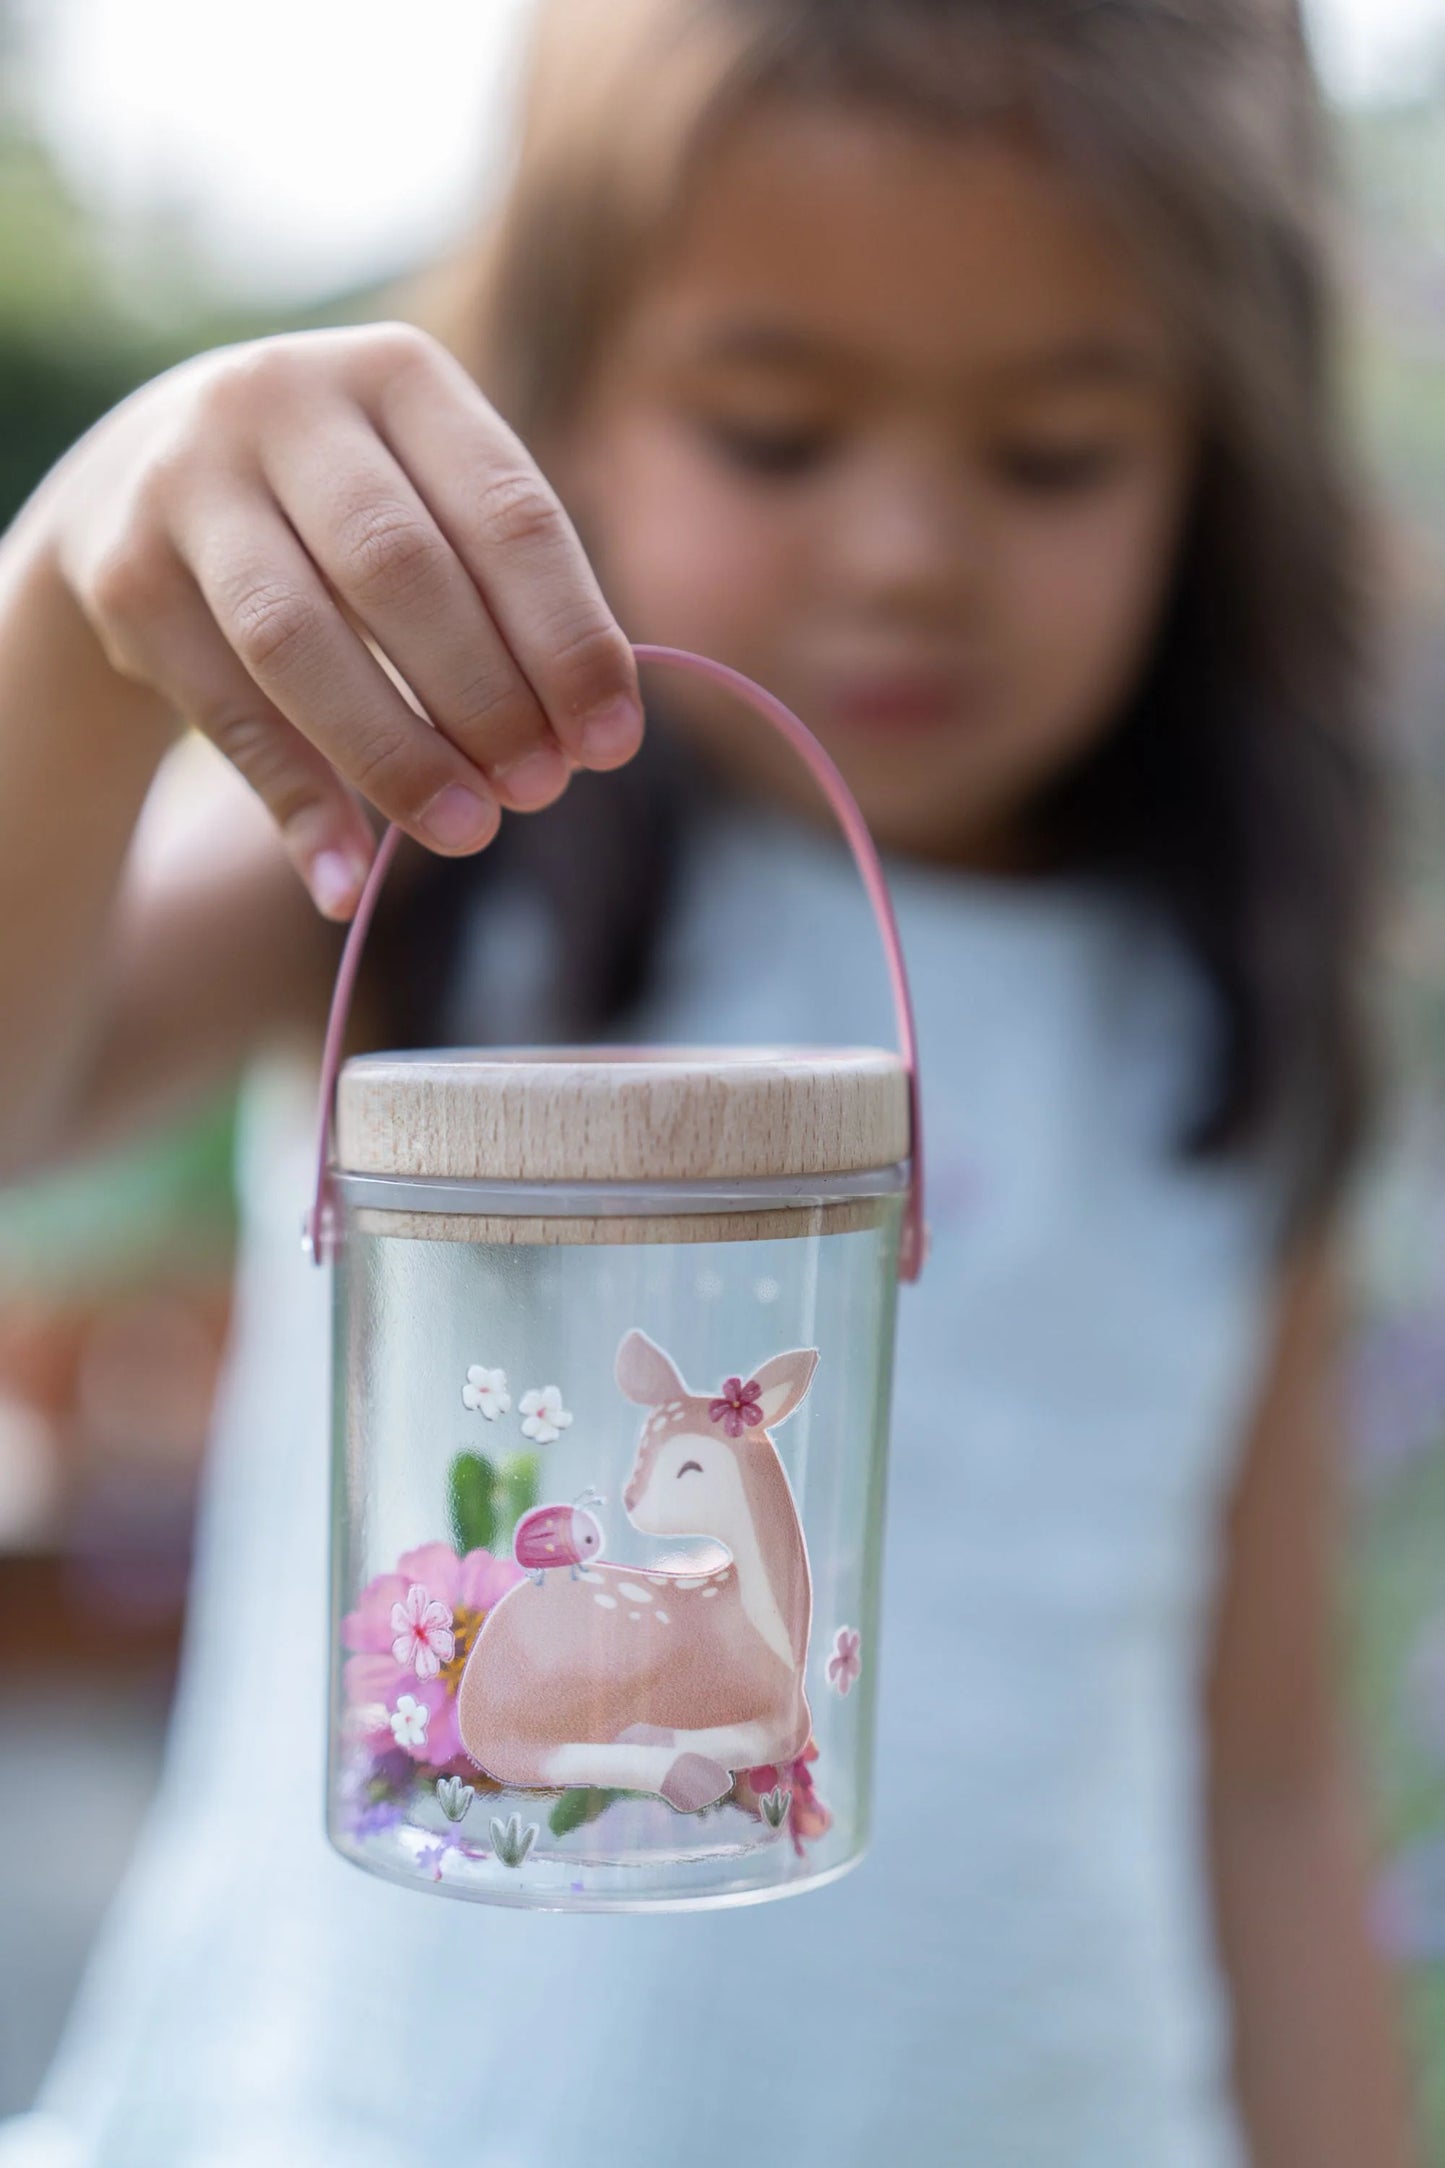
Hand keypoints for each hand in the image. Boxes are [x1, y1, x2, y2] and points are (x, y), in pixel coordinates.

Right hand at [45, 323, 643, 915]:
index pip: (509, 513)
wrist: (149, 481)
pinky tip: (347, 881)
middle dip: (485, 696)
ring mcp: (190, 481)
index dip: (568, 637)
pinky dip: (296, 803)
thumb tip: (593, 737)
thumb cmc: (347, 513)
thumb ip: (509, 596)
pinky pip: (225, 709)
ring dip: (393, 753)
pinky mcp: (125, 573)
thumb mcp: (430, 503)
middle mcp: (284, 402)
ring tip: (467, 833)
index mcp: (400, 376)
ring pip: (298, 640)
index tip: (612, 743)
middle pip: (401, 570)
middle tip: (540, 791)